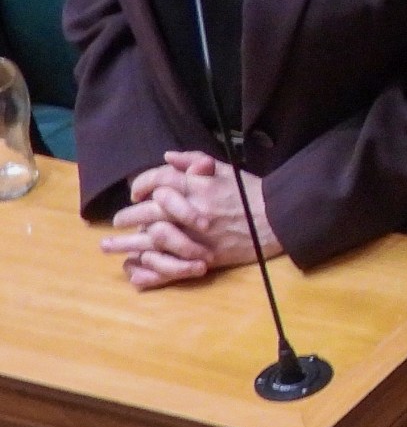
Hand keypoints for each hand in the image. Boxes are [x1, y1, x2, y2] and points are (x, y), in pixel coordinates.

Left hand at [101, 151, 278, 289]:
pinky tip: (134, 268)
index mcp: (197, 186)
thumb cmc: (250, 192)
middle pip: (147, 211)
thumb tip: (167, 157)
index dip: (141, 185)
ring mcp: (195, 235)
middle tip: (119, 222)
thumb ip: (195, 161)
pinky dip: (147, 269)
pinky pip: (166, 264)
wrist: (277, 220)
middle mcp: (191, 209)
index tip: (135, 193)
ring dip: (125, 243)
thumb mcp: (226, 169)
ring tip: (109, 245)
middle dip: (127, 216)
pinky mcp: (201, 256)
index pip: (157, 180)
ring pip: (149, 239)